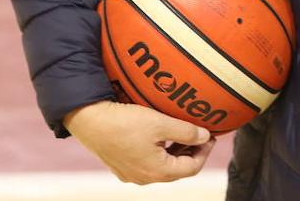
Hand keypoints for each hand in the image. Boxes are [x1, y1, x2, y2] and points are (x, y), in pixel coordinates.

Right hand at [63, 100, 216, 183]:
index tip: (210, 135)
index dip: (205, 151)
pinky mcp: (120, 166)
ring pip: (161, 166)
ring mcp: (130, 174)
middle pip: (177, 169)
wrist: (89, 120)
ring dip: (174, 151)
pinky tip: (159, 135)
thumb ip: (187, 132)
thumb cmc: (125, 122)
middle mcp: (144, 178)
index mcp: (157, 172)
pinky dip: (158, 152)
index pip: (192, 168)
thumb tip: (205, 137)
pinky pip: (146, 163)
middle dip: (190, 152)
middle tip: (198, 133)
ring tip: (181, 132)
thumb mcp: (161, 123)